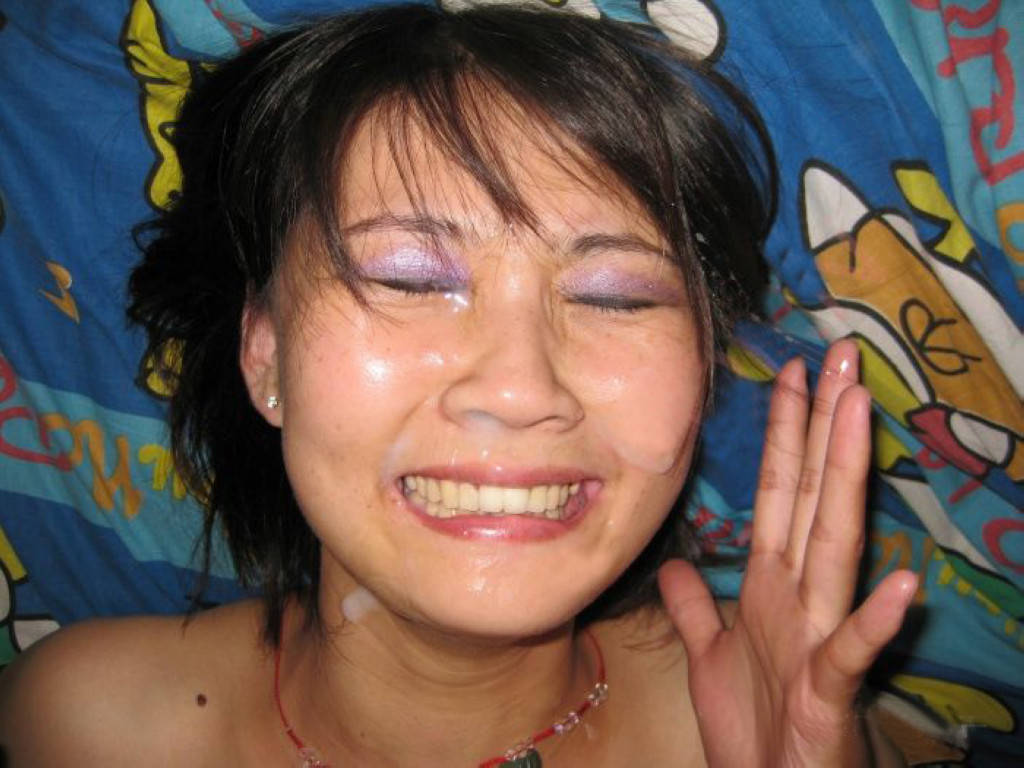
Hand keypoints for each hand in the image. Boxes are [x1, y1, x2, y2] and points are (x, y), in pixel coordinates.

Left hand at [658, 340, 916, 766]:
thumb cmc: (753, 728)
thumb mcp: (712, 655)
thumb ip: (697, 606)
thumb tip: (677, 562)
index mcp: (774, 584)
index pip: (781, 492)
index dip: (784, 433)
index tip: (790, 372)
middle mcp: (803, 597)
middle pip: (814, 497)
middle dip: (824, 426)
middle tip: (840, 356)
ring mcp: (821, 637)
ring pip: (835, 547)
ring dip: (847, 482)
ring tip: (859, 416)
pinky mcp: (831, 690)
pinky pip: (853, 650)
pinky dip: (876, 619)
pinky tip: (903, 582)